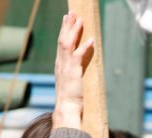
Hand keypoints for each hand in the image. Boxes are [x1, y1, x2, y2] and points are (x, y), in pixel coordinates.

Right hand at [52, 11, 94, 129]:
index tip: (67, 20)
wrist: (67, 109)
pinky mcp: (73, 72)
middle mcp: (61, 64)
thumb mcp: (72, 82)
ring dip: (74, 31)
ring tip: (79, 20)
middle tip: (72, 14)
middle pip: (63, 40)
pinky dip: (85, 47)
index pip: (61, 44)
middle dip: (67, 26)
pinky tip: (91, 40)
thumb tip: (81, 66)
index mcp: (60, 65)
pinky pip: (78, 56)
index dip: (65, 31)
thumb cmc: (71, 99)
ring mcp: (66, 67)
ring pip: (67, 44)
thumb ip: (75, 72)